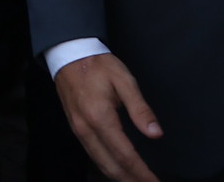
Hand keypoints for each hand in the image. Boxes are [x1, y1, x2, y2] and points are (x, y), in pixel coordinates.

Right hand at [54, 53, 162, 181]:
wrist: (69, 55)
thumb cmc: (98, 65)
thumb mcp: (124, 80)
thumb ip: (140, 109)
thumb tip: (155, 134)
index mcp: (100, 117)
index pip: (125, 154)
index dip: (141, 172)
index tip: (155, 181)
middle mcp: (86, 129)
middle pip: (111, 166)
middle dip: (131, 180)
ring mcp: (78, 131)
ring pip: (100, 164)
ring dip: (119, 177)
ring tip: (137, 181)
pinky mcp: (76, 129)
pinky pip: (93, 156)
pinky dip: (107, 168)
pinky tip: (118, 170)